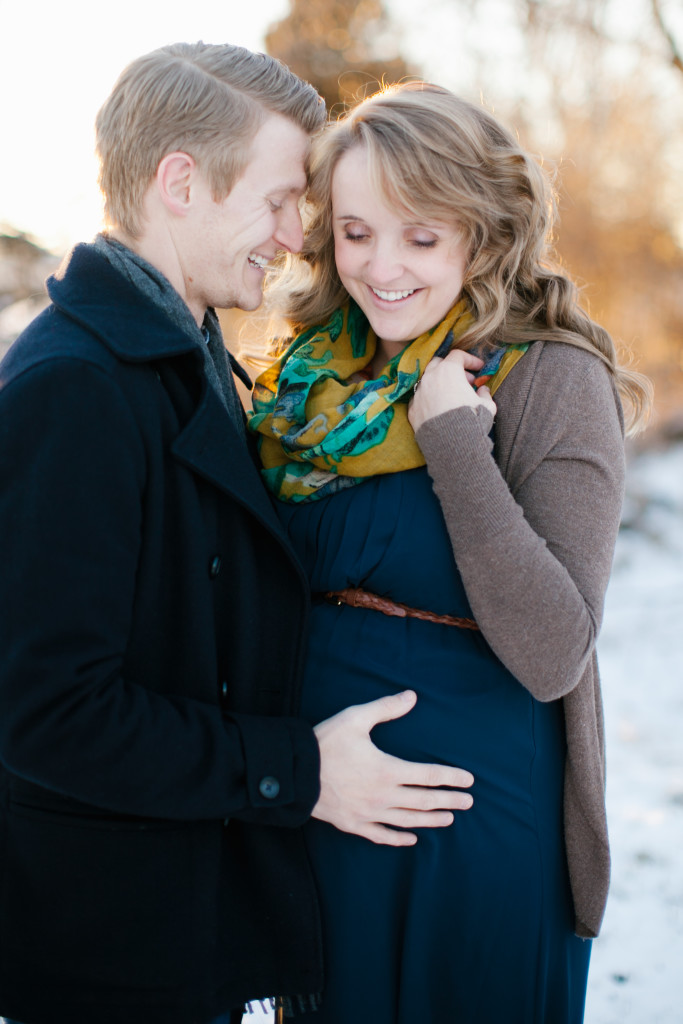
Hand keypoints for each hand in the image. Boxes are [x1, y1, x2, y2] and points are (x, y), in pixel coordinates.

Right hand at [312, 690, 473, 846]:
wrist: (293, 773)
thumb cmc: (325, 743)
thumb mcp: (355, 718)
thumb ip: (386, 708)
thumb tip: (412, 696)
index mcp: (387, 770)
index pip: (428, 776)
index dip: (451, 777)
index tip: (469, 780)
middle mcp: (382, 796)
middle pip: (424, 801)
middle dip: (449, 801)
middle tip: (468, 802)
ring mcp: (368, 814)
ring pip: (407, 821)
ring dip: (430, 820)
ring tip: (449, 819)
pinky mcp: (353, 824)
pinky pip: (381, 836)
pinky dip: (398, 839)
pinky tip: (411, 839)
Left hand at [408, 349, 496, 432]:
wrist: (450, 444)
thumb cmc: (471, 420)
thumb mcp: (487, 406)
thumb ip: (485, 394)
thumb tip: (483, 390)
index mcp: (448, 371)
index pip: (458, 355)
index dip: (471, 360)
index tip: (479, 368)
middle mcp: (430, 378)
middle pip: (439, 363)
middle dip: (453, 368)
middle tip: (466, 380)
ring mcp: (418, 393)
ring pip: (427, 379)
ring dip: (439, 382)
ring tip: (451, 394)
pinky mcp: (412, 409)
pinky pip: (420, 397)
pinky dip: (430, 397)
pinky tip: (439, 407)